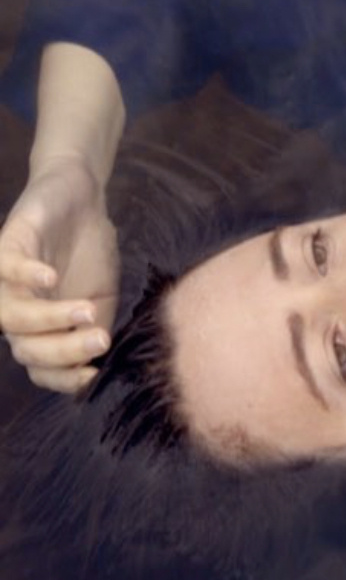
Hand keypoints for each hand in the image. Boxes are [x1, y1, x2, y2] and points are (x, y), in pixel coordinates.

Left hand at [0, 155, 119, 392]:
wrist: (81, 201)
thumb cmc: (90, 253)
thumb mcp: (102, 298)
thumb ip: (94, 329)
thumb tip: (98, 364)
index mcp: (41, 330)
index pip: (41, 367)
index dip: (62, 378)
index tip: (94, 373)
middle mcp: (18, 311)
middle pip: (25, 347)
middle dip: (62, 350)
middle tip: (101, 339)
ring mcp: (8, 280)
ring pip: (10, 315)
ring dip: (47, 318)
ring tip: (87, 310)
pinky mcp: (8, 245)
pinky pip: (5, 267)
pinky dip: (26, 274)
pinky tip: (51, 275)